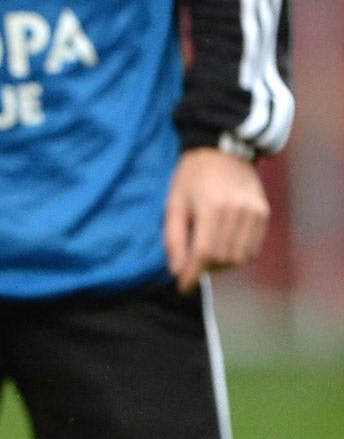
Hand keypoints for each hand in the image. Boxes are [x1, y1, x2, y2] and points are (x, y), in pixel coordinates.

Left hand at [165, 148, 269, 293]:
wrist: (222, 150)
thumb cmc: (190, 176)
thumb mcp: (173, 202)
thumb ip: (174, 237)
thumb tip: (177, 271)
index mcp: (211, 207)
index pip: (204, 252)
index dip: (193, 274)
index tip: (183, 288)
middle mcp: (237, 211)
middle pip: (223, 258)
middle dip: (205, 269)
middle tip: (191, 266)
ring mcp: (254, 213)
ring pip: (240, 257)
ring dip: (221, 265)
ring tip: (206, 256)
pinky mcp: (264, 214)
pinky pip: (253, 248)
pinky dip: (237, 256)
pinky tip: (223, 248)